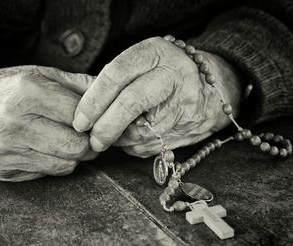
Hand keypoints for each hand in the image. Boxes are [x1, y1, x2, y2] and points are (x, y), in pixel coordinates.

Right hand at [0, 54, 96, 180]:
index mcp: (29, 92)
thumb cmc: (12, 88)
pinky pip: (47, 173)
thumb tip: (115, 96)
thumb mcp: (43, 75)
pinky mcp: (1, 168)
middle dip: (88, 143)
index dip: (95, 121)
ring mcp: (6, 148)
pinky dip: (53, 163)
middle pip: (77, 147)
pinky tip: (44, 149)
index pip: (81, 117)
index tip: (95, 121)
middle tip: (84, 136)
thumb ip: (80, 84)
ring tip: (63, 140)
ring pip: (65, 164)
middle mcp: (15, 122)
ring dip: (72, 155)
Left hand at [72, 37, 241, 156]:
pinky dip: (133, 145)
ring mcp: (183, 104)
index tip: (79, 121)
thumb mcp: (142, 62)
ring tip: (114, 133)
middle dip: (105, 126)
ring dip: (118, 139)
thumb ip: (109, 80)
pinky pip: (148, 146)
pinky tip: (137, 134)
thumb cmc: (166, 72)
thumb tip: (77, 103)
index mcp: (157, 52)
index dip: (93, 101)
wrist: (215, 87)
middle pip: (131, 102)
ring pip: (138, 131)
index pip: (117, 74)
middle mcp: (173, 75)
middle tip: (92, 140)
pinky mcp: (186, 130)